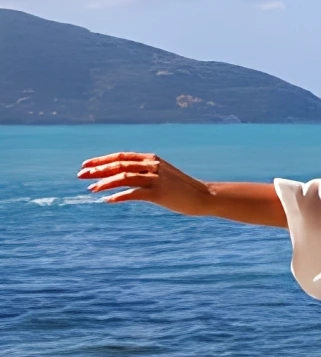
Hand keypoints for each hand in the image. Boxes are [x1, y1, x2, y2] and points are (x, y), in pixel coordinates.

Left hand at [78, 152, 213, 215]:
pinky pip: (134, 194)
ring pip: (124, 177)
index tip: (85, 165)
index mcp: (152, 159)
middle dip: (97, 170)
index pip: (121, 156)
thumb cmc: (181, 188)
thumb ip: (145, 173)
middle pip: (119, 165)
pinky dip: (119, 196)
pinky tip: (107, 201)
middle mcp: (152, 166)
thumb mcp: (163, 175)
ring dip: (104, 183)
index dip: (101, 160)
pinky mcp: (159, 193)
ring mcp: (156, 179)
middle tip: (80, 176)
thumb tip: (124, 176)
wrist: (203, 196)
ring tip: (90, 189)